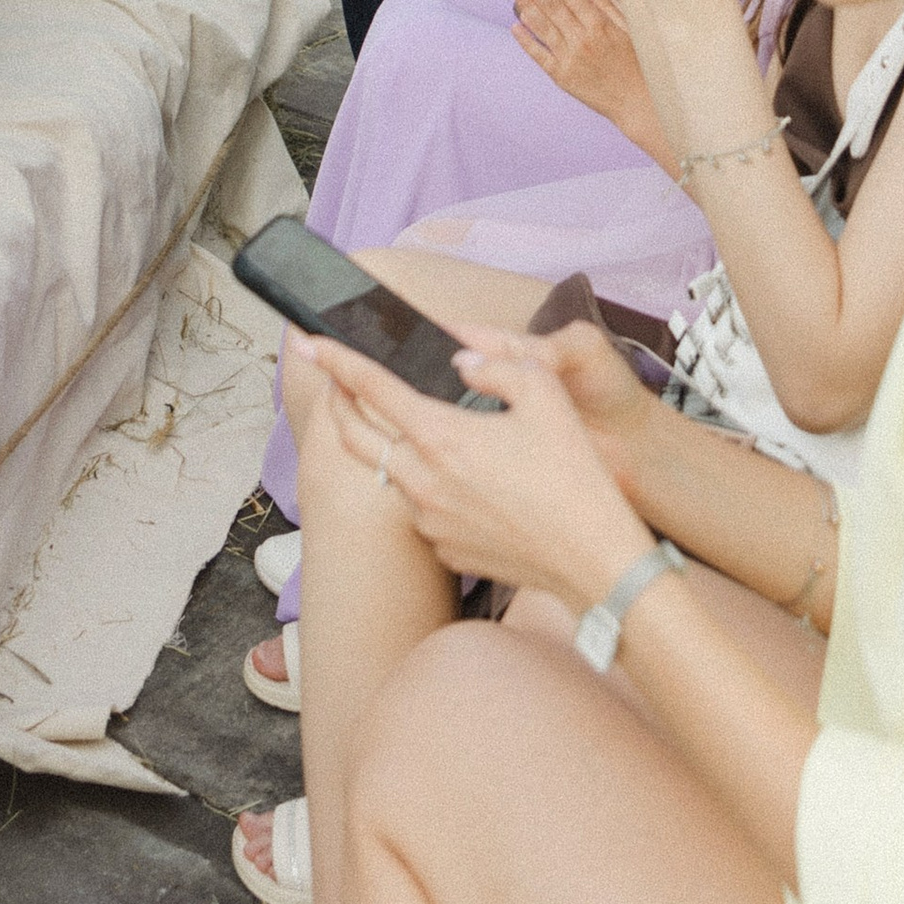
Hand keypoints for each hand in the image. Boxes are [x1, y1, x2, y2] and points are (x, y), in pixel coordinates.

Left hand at [294, 324, 648, 609]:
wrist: (595, 563)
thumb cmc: (575, 477)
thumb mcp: (545, 395)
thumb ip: (494, 365)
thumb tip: (459, 360)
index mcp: (440, 437)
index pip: (370, 388)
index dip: (336, 359)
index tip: (308, 341)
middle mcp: (421, 482)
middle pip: (355, 435)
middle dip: (339, 402)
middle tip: (338, 379)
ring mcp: (429, 522)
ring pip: (388, 473)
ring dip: (385, 445)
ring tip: (408, 425)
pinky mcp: (444, 551)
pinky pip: (420, 509)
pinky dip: (423, 486)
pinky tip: (459, 479)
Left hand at [505, 0, 669, 161]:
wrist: (638, 103)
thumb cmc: (637, 65)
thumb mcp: (628, 29)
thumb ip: (606, 4)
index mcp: (599, 25)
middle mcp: (582, 39)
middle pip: (551, 5)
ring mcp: (570, 58)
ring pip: (542, 26)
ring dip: (525, 4)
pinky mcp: (562, 77)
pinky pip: (539, 55)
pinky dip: (526, 40)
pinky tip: (515, 25)